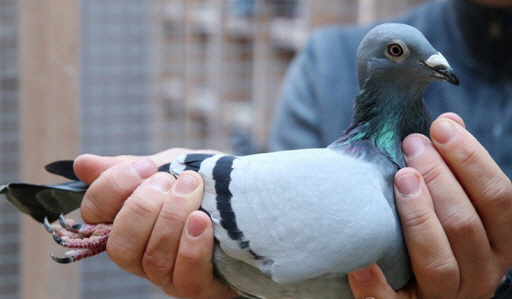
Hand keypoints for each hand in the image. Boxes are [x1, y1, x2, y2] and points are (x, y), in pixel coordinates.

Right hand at [74, 149, 236, 298]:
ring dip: (172, 219)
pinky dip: (191, 247)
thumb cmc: (202, 185)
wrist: (248, 200)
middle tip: (172, 180)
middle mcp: (141, 254)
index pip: (94, 214)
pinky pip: (185, 276)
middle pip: (121, 244)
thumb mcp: (169, 167)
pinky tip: (202, 222)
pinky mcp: (199, 287)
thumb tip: (83, 164)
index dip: (113, 189)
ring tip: (192, 189)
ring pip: (153, 259)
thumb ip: (129, 168)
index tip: (146, 167)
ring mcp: (168, 275)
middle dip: (145, 207)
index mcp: (127, 223)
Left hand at [348, 113, 511, 298]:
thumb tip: (449, 121)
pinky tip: (361, 259)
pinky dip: (375, 282)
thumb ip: (456, 172)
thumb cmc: (434, 237)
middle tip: (412, 144)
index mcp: (498, 245)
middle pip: (466, 225)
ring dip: (419, 216)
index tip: (442, 128)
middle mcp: (481, 275)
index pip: (500, 199)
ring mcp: (445, 298)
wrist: (413, 293)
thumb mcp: (456, 207)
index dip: (472, 160)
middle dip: (441, 178)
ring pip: (438, 261)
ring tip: (401, 178)